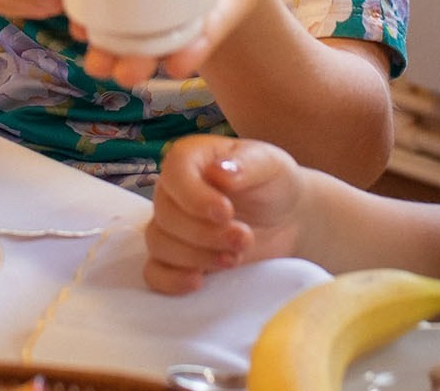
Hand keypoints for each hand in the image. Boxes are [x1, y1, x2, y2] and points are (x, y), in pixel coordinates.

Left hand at [80, 0, 341, 85]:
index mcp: (226, 6)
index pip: (213, 28)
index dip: (198, 45)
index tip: (179, 65)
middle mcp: (188, 15)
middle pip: (162, 43)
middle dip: (140, 59)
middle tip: (121, 70)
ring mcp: (157, 8)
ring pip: (128, 33)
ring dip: (108, 46)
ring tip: (92, 55)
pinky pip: (106, 7)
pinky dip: (89, 10)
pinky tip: (74, 14)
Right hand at [144, 136, 304, 293]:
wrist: (285, 220)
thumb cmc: (273, 184)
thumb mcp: (270, 164)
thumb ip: (247, 164)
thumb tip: (218, 171)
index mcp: (191, 159)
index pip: (174, 172)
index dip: (195, 197)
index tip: (226, 213)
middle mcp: (173, 191)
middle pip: (167, 215)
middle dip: (206, 234)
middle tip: (244, 238)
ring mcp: (171, 226)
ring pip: (160, 244)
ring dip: (197, 256)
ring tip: (235, 258)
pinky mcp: (175, 259)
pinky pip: (154, 272)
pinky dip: (171, 280)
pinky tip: (199, 280)